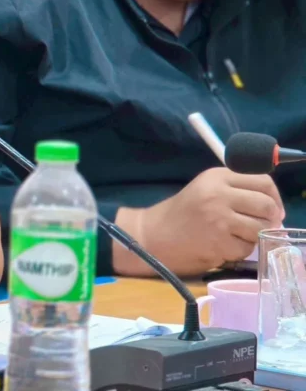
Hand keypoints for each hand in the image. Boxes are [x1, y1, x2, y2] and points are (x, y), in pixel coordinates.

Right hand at [114, 168, 284, 276]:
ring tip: (238, 236)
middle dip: (269, 218)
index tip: (271, 208)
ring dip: (254, 236)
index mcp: (215, 176)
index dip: (273, 196)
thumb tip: (275, 208)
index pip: (262, 180)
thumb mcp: (206, 189)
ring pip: (261, 228)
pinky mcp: (219, 242)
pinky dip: (240, 250)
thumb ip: (235, 189)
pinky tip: (224, 246)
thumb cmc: (181, 213)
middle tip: (258, 225)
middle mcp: (218, 193)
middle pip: (266, 204)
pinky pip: (247, 248)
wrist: (152, 235)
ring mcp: (219, 218)